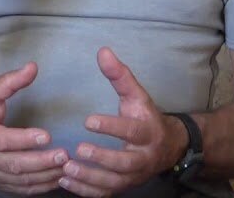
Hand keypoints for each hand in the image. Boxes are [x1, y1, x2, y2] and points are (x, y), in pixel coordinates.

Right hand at [0, 62, 68, 194]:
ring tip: (66, 166)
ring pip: (20, 180)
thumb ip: (10, 81)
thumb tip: (32, 68)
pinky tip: (57, 178)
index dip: (23, 139)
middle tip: (63, 155)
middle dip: (41, 161)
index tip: (46, 135)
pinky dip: (41, 187)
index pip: (1, 140)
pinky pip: (21, 190)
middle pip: (13, 164)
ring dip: (45, 175)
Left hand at [58, 47, 186, 196]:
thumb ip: (119, 75)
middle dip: (102, 158)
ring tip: (66, 168)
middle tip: (77, 149)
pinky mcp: (124, 187)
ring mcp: (134, 176)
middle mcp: (143, 157)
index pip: (131, 130)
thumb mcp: (136, 95)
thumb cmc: (146, 118)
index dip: (111, 126)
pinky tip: (65, 182)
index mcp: (147, 132)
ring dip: (90, 178)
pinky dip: (85, 191)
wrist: (168, 148)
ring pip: (114, 182)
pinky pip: (105, 194)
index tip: (88, 121)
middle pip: (125, 162)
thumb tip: (102, 51)